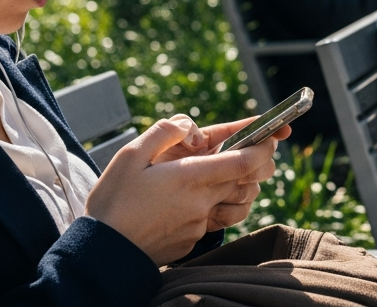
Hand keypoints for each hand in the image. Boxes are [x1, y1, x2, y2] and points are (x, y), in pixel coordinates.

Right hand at [86, 116, 284, 264]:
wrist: (103, 252)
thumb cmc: (113, 201)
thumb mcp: (131, 155)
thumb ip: (164, 133)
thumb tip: (189, 125)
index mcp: (190, 177)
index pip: (244, 160)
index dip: (264, 146)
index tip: (272, 136)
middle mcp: (202, 202)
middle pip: (246, 180)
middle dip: (256, 163)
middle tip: (255, 150)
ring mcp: (199, 224)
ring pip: (236, 202)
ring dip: (239, 187)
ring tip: (228, 175)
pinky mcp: (193, 240)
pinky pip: (215, 220)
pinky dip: (215, 207)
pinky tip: (195, 200)